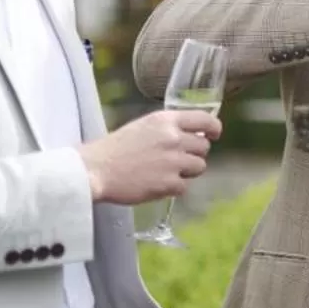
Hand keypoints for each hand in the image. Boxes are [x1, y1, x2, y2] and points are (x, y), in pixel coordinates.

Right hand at [79, 109, 222, 204]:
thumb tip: (191, 136)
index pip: (205, 120)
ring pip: (199, 167)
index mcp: (166, 120)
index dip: (213, 129)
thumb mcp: (142, 127)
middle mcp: (173, 138)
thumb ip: (167, 129)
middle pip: (204, 147)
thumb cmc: (114, 149)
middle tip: (175, 160)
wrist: (94, 170)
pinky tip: (155, 184)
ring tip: (164, 172)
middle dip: (193, 154)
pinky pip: (184, 186)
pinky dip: (173, 188)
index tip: (214, 135)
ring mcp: (173, 161)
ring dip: (186, 171)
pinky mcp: (169, 183)